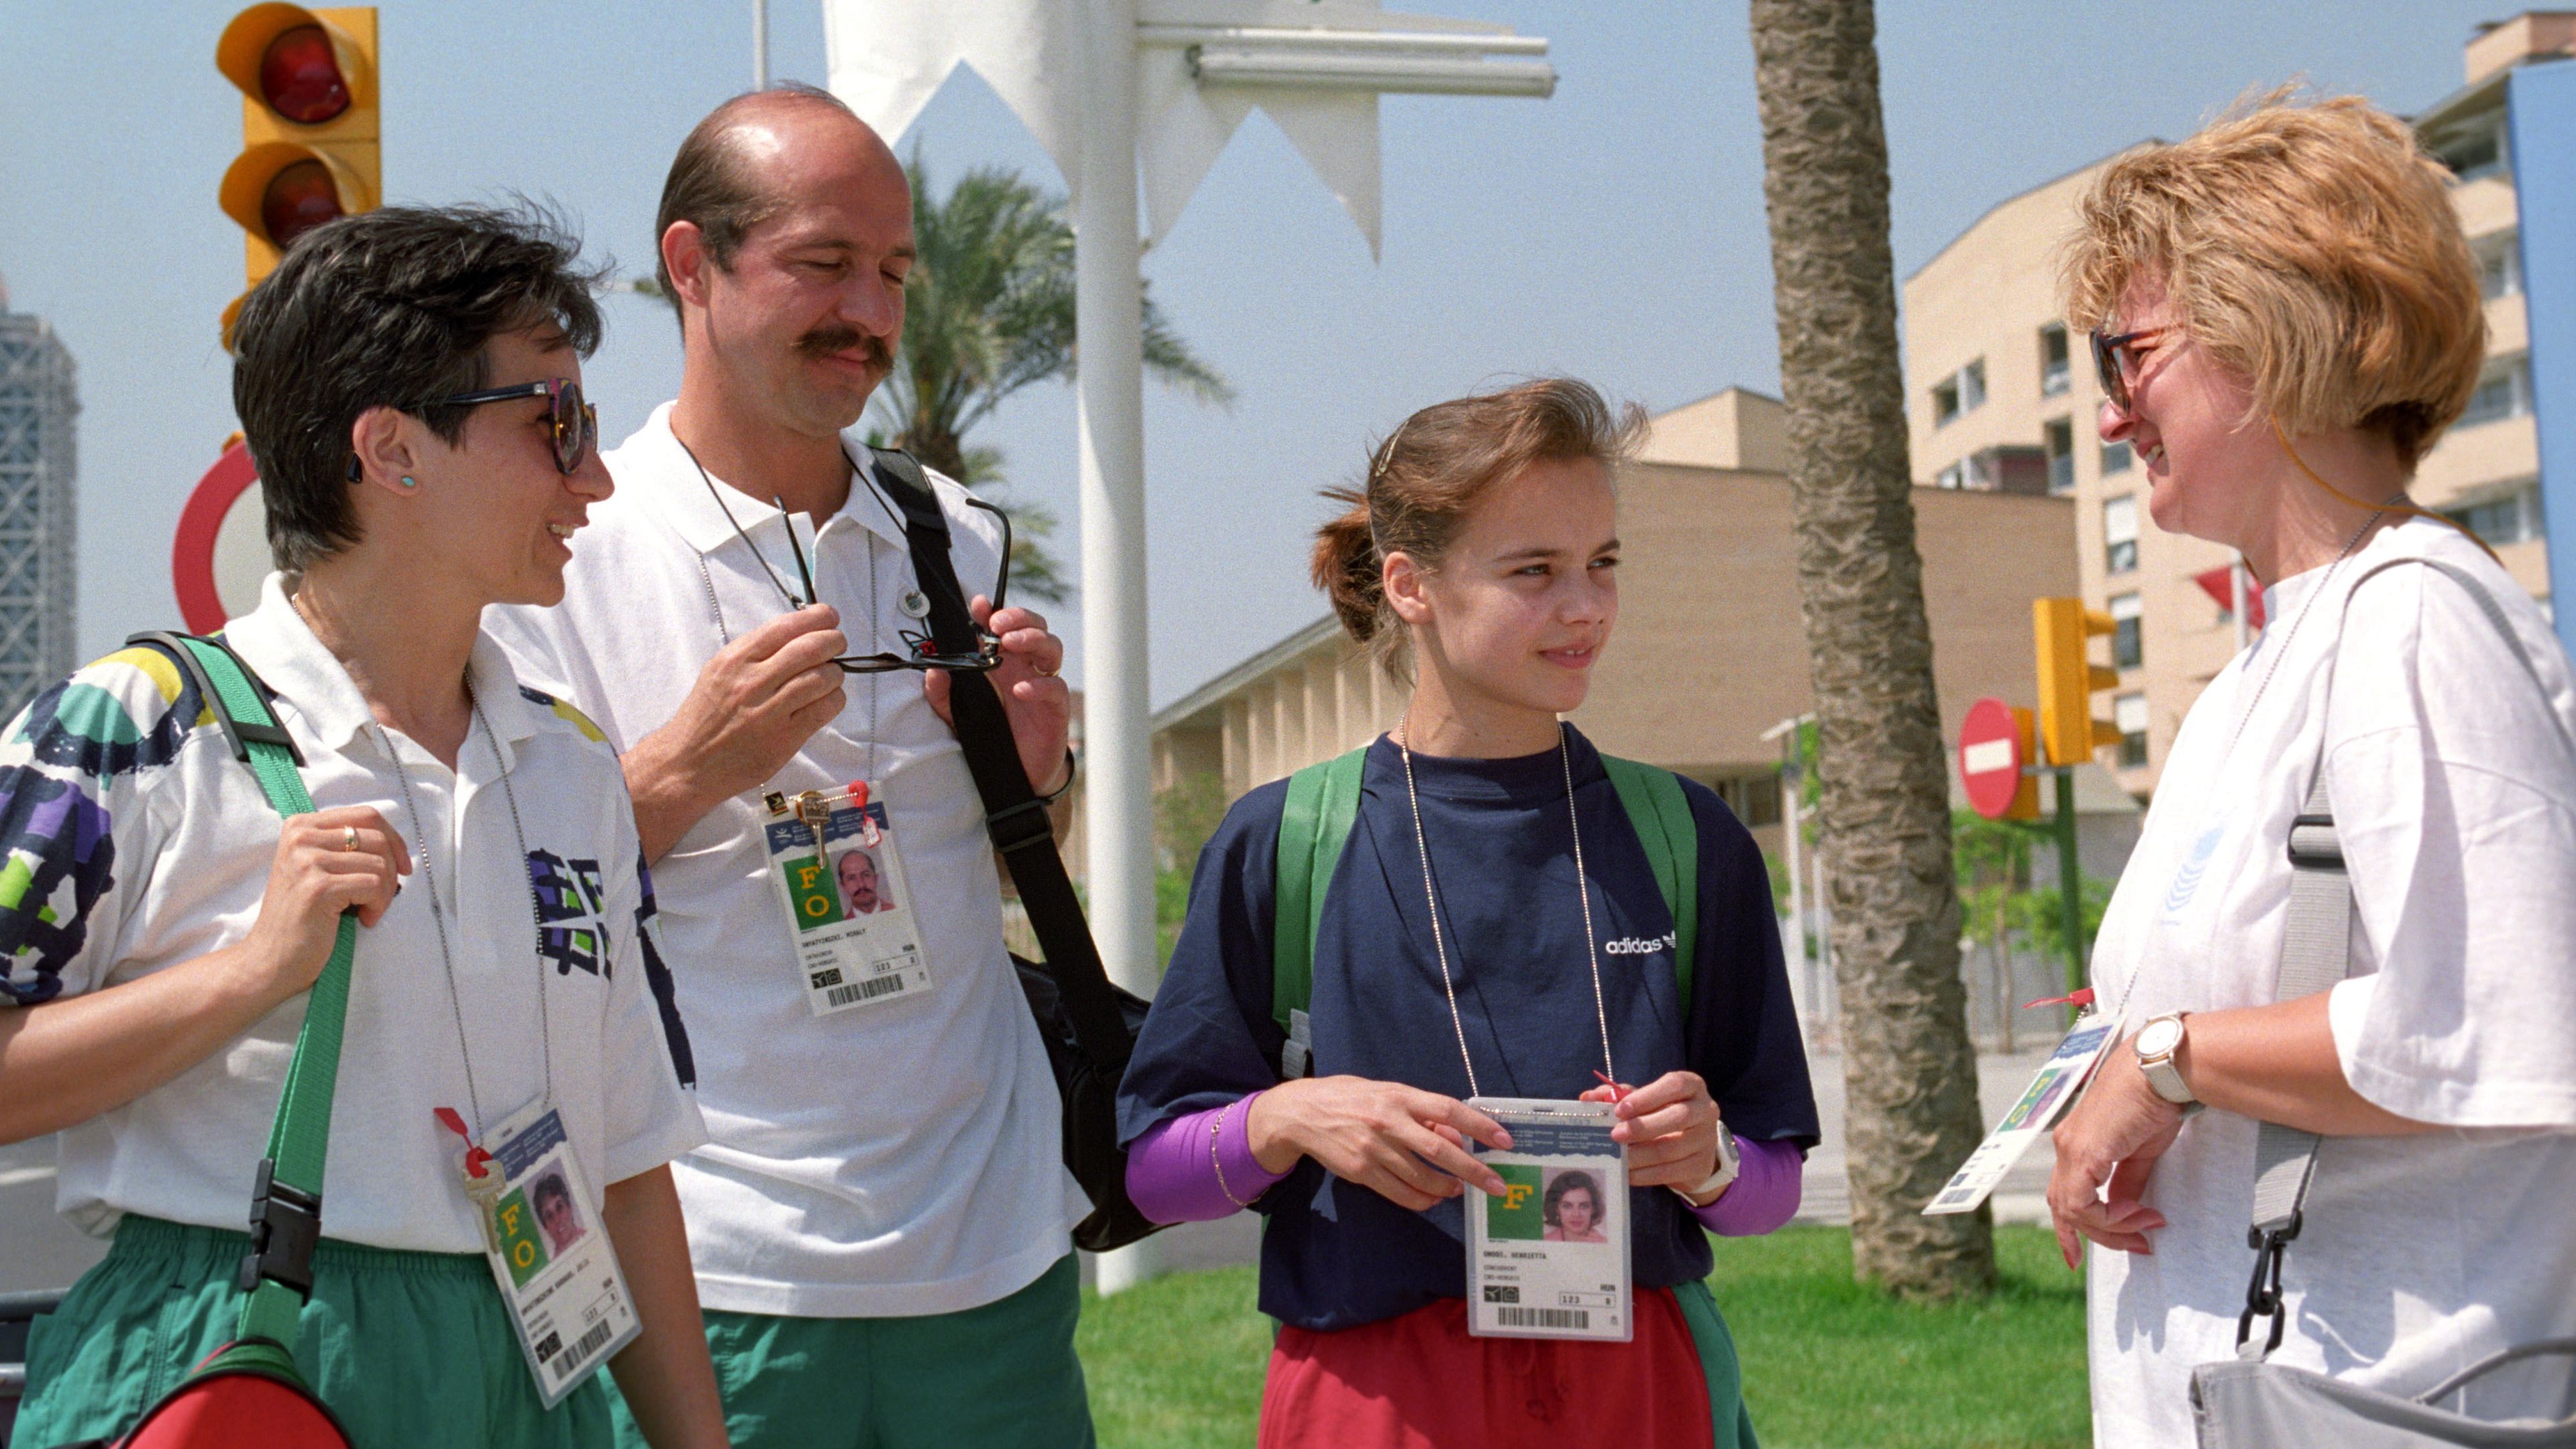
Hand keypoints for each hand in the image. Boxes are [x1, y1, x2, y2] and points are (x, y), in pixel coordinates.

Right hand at [233, 807, 411, 1006]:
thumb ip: (346, 848)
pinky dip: (378, 906)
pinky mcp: (317, 887)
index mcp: (301, 825)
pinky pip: (373, 885)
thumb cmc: (305, 916)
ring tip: (367, 911)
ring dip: (384, 893)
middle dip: (392, 870)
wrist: (271, 958)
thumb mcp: (320, 868)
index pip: (366, 815)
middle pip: (377, 838)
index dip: (394, 839)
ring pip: (379, 863)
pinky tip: (363, 920)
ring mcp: (307, 860)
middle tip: (381, 897)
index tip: (403, 866)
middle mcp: (300, 836)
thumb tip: (397, 845)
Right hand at [626, 606, 846, 856]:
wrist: (688, 762)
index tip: (829, 617)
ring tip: (831, 676)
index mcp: (735, 659)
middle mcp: (752, 681)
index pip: (785, 626)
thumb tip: (800, 633)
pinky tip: (828, 699)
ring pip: (823, 678)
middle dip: (834, 641)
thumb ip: (756, 652)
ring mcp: (769, 711)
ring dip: (836, 672)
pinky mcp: (784, 738)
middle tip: (837, 644)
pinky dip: (835, 699)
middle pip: (810, 648)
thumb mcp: (719, 671)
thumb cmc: (706, 716)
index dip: (816, 618)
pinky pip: (825, 709)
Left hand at [924, 597, 1070, 793]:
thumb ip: (941, 693)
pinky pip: (1055, 687)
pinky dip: (1039, 684)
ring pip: (1051, 647)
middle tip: (998, 624)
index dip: (992, 611)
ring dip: (1033, 638)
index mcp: (1002, 661)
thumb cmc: (990, 735)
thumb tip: (933, 670)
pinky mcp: (1055, 707)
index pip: (1002, 627)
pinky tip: (1020, 689)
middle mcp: (1024, 667)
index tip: (978, 605)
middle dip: (1019, 618)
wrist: (1014, 773)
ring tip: (1010, 643)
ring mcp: (1042, 684)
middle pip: (1034, 627)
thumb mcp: (956, 714)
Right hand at [1246, 1076, 1514, 1211]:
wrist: (1301, 1113)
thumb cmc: (1350, 1097)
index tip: (1504, 1140)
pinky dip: (1421, 1199)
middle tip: (1496, 1185)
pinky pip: (1400, 1193)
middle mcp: (1389, 1121)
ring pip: (1422, 1178)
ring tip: (1458, 1190)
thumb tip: (1455, 1139)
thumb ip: (1421, 1114)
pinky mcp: (1361, 1171)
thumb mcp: (1387, 1093)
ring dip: (1446, 1188)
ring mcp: (1374, 1149)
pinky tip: (1432, 1198)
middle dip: (1474, 1171)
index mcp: (1399, 1096)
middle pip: (1441, 1151)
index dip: (1479, 1126)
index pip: (1449, 1110)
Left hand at [1585, 1071, 1723, 1195]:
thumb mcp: (1645, 1100)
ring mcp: (1706, 1139)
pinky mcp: (1700, 1165)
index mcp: (1691, 1086)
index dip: (1647, 1097)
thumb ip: (1618, 1095)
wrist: (1693, 1145)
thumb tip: (1587, 1097)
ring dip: (1640, 1155)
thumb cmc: (1663, 1113)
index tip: (1620, 1109)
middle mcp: (1705, 1110)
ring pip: (1672, 1148)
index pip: (1674, 1085)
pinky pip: (1670, 1172)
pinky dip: (1645, 1174)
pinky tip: (1627, 1174)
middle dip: (1642, 1127)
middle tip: (1615, 1135)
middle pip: (1678, 1117)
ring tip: (1617, 1157)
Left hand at [2047, 1041, 2182, 1266]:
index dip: (2074, 1230)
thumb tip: (2123, 1208)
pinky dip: (2107, 1217)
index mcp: (2076, 1144)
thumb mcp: (2138, 1152)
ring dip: (2112, 1228)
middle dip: (2102, 1235)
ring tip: (2146, 1225)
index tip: (2099, 1248)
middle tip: (2138, 1244)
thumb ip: (2126, 1181)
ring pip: (2071, 1210)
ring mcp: (2070, 1148)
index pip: (2064, 1196)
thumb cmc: (2154, 1101)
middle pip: (2065, 1209)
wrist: (2160, 1072)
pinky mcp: (2083, 1152)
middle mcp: (2066, 1146)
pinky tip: (2135, 1213)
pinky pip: (2082, 1202)